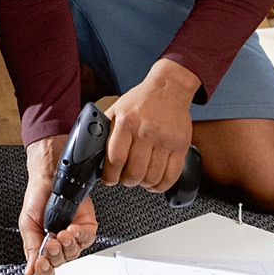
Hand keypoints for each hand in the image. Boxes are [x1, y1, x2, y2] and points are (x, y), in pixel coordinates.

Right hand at [19, 135, 97, 274]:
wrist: (48, 177)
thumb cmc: (37, 198)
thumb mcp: (27, 224)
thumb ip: (30, 248)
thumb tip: (29, 270)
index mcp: (43, 246)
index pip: (46, 268)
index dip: (45, 270)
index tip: (41, 263)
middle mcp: (59, 243)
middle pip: (61, 261)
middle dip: (56, 254)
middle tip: (51, 243)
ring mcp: (73, 236)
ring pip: (75, 251)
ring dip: (68, 245)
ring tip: (62, 234)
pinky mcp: (86, 226)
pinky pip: (87, 238)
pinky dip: (80, 235)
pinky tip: (73, 229)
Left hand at [102, 59, 198, 191]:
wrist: (169, 89)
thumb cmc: (142, 100)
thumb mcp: (117, 110)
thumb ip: (106, 131)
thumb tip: (93, 153)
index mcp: (127, 122)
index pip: (116, 159)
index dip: (110, 176)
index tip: (109, 179)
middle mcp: (146, 132)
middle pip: (134, 173)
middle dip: (126, 181)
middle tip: (125, 178)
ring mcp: (165, 140)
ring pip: (152, 178)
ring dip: (143, 184)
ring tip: (140, 178)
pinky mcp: (181, 146)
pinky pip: (171, 176)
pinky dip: (161, 186)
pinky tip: (154, 182)